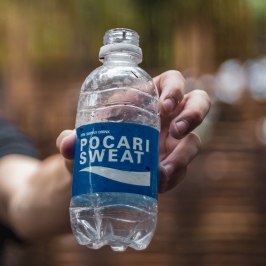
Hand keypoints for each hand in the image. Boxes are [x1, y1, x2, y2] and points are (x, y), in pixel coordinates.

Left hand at [55, 70, 210, 192]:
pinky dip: (173, 177)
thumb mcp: (80, 141)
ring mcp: (173, 141)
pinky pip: (182, 170)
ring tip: (164, 169)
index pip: (172, 81)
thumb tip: (67, 143)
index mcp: (148, 97)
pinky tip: (159, 184)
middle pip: (198, 103)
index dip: (175, 88)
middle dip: (194, 114)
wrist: (94, 175)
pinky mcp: (173, 165)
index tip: (164, 105)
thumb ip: (71, 139)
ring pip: (195, 140)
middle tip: (176, 130)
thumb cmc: (92, 143)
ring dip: (184, 154)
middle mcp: (167, 116)